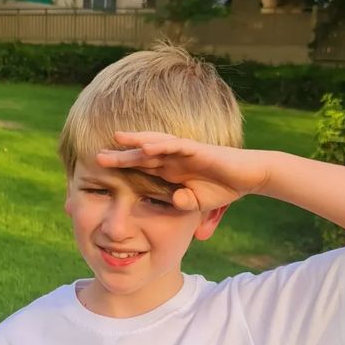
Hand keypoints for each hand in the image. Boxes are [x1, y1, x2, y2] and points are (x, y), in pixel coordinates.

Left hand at [96, 131, 270, 212]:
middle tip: (97, 157)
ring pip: (155, 144)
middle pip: (142, 154)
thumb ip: (183, 204)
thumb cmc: (223, 188)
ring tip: (117, 139)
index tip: (100, 177)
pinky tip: (145, 146)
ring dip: (136, 142)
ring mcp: (184, 152)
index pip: (141, 170)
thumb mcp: (196, 203)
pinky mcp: (198, 150)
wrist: (248, 177)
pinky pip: (176, 146)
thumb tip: (174, 203)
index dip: (122, 171)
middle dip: (120, 155)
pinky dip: (160, 145)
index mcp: (170, 171)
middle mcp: (173, 158)